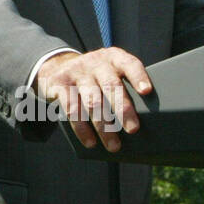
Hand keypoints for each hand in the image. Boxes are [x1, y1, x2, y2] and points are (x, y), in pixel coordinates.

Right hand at [33, 48, 152, 151]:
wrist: (56, 66)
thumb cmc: (95, 77)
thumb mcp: (109, 72)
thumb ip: (124, 87)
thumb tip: (147, 120)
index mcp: (113, 58)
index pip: (129, 63)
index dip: (138, 76)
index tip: (146, 91)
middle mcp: (96, 63)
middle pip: (111, 85)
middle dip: (123, 109)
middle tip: (133, 129)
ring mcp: (76, 72)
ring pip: (92, 101)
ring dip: (104, 127)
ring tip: (114, 145)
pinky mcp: (59, 84)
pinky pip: (72, 109)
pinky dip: (82, 128)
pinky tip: (90, 141)